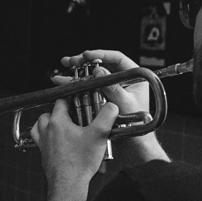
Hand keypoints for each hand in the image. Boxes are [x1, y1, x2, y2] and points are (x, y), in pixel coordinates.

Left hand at [30, 96, 118, 191]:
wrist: (68, 184)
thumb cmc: (80, 162)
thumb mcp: (99, 135)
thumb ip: (106, 117)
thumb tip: (111, 106)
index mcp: (57, 122)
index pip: (61, 102)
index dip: (72, 101)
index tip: (80, 104)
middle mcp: (46, 130)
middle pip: (48, 113)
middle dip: (60, 113)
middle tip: (73, 117)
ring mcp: (43, 143)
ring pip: (40, 126)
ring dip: (49, 123)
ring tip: (62, 127)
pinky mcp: (43, 154)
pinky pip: (39, 140)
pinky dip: (45, 137)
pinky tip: (56, 141)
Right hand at [55, 49, 169, 165]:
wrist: (133, 146)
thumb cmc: (137, 127)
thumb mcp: (125, 104)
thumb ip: (113, 87)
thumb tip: (100, 71)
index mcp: (134, 78)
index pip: (117, 59)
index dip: (101, 54)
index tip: (87, 55)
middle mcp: (122, 81)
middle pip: (102, 64)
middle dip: (84, 62)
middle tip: (71, 60)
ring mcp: (111, 89)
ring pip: (92, 75)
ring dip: (77, 72)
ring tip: (63, 68)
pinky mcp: (102, 98)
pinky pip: (88, 88)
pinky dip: (76, 85)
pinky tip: (63, 82)